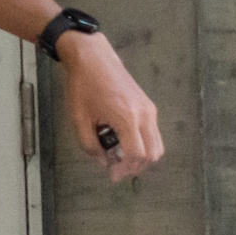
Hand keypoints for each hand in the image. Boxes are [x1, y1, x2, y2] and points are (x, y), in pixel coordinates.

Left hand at [56, 32, 164, 180]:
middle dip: (136, 166)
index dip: (125, 169)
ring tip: (117, 156)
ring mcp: (149, 109)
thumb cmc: (83, 86)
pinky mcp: (148, 106)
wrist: (93, 59)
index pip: (137, 154)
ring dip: (140, 156)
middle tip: (116, 169)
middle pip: (153, 153)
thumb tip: (102, 162)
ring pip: (156, 144)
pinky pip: (152, 133)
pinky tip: (120, 142)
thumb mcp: (79, 119)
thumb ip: (90, 145)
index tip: (112, 175)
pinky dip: (140, 143)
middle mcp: (144, 114)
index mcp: (127, 117)